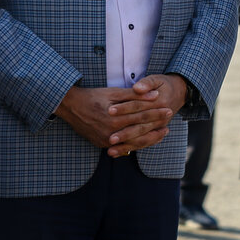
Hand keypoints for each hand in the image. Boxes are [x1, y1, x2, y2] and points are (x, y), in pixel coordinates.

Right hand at [55, 85, 172, 156]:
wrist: (70, 107)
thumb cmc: (94, 96)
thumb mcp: (114, 92)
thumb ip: (135, 95)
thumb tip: (155, 95)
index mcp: (115, 118)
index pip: (142, 116)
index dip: (157, 113)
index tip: (169, 110)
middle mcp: (111, 132)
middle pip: (140, 130)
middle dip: (156, 126)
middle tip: (169, 123)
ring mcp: (105, 140)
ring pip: (133, 142)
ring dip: (150, 139)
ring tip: (162, 134)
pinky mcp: (101, 144)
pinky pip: (123, 146)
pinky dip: (136, 143)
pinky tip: (146, 140)